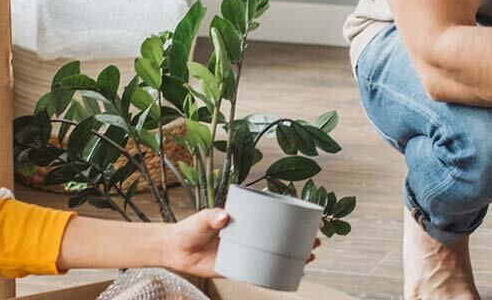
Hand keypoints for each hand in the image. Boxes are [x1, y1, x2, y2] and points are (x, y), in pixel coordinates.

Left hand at [161, 208, 319, 277]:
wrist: (176, 249)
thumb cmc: (190, 229)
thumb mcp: (202, 219)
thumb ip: (211, 216)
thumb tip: (223, 216)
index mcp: (246, 220)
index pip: (274, 217)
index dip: (293, 218)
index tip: (310, 219)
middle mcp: (249, 236)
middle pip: (280, 238)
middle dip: (301, 240)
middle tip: (315, 243)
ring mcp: (246, 252)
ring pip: (274, 256)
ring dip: (293, 258)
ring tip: (308, 259)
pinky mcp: (239, 268)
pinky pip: (260, 272)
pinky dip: (275, 274)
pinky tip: (289, 276)